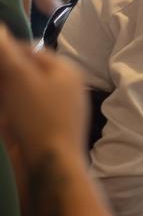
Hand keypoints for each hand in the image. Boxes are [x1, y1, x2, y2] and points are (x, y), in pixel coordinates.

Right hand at [0, 27, 88, 166]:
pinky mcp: (41, 128)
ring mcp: (53, 109)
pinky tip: (1, 115)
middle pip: (22, 70)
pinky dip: (6, 108)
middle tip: (0, 87)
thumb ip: (6, 51)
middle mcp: (62, 87)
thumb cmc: (38, 117)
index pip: (28, 49)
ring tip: (3, 104)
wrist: (50, 167)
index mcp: (64, 70)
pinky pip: (19, 110)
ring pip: (18, 91)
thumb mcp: (19, 78)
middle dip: (2, 73)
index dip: (3, 50)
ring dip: (4, 91)